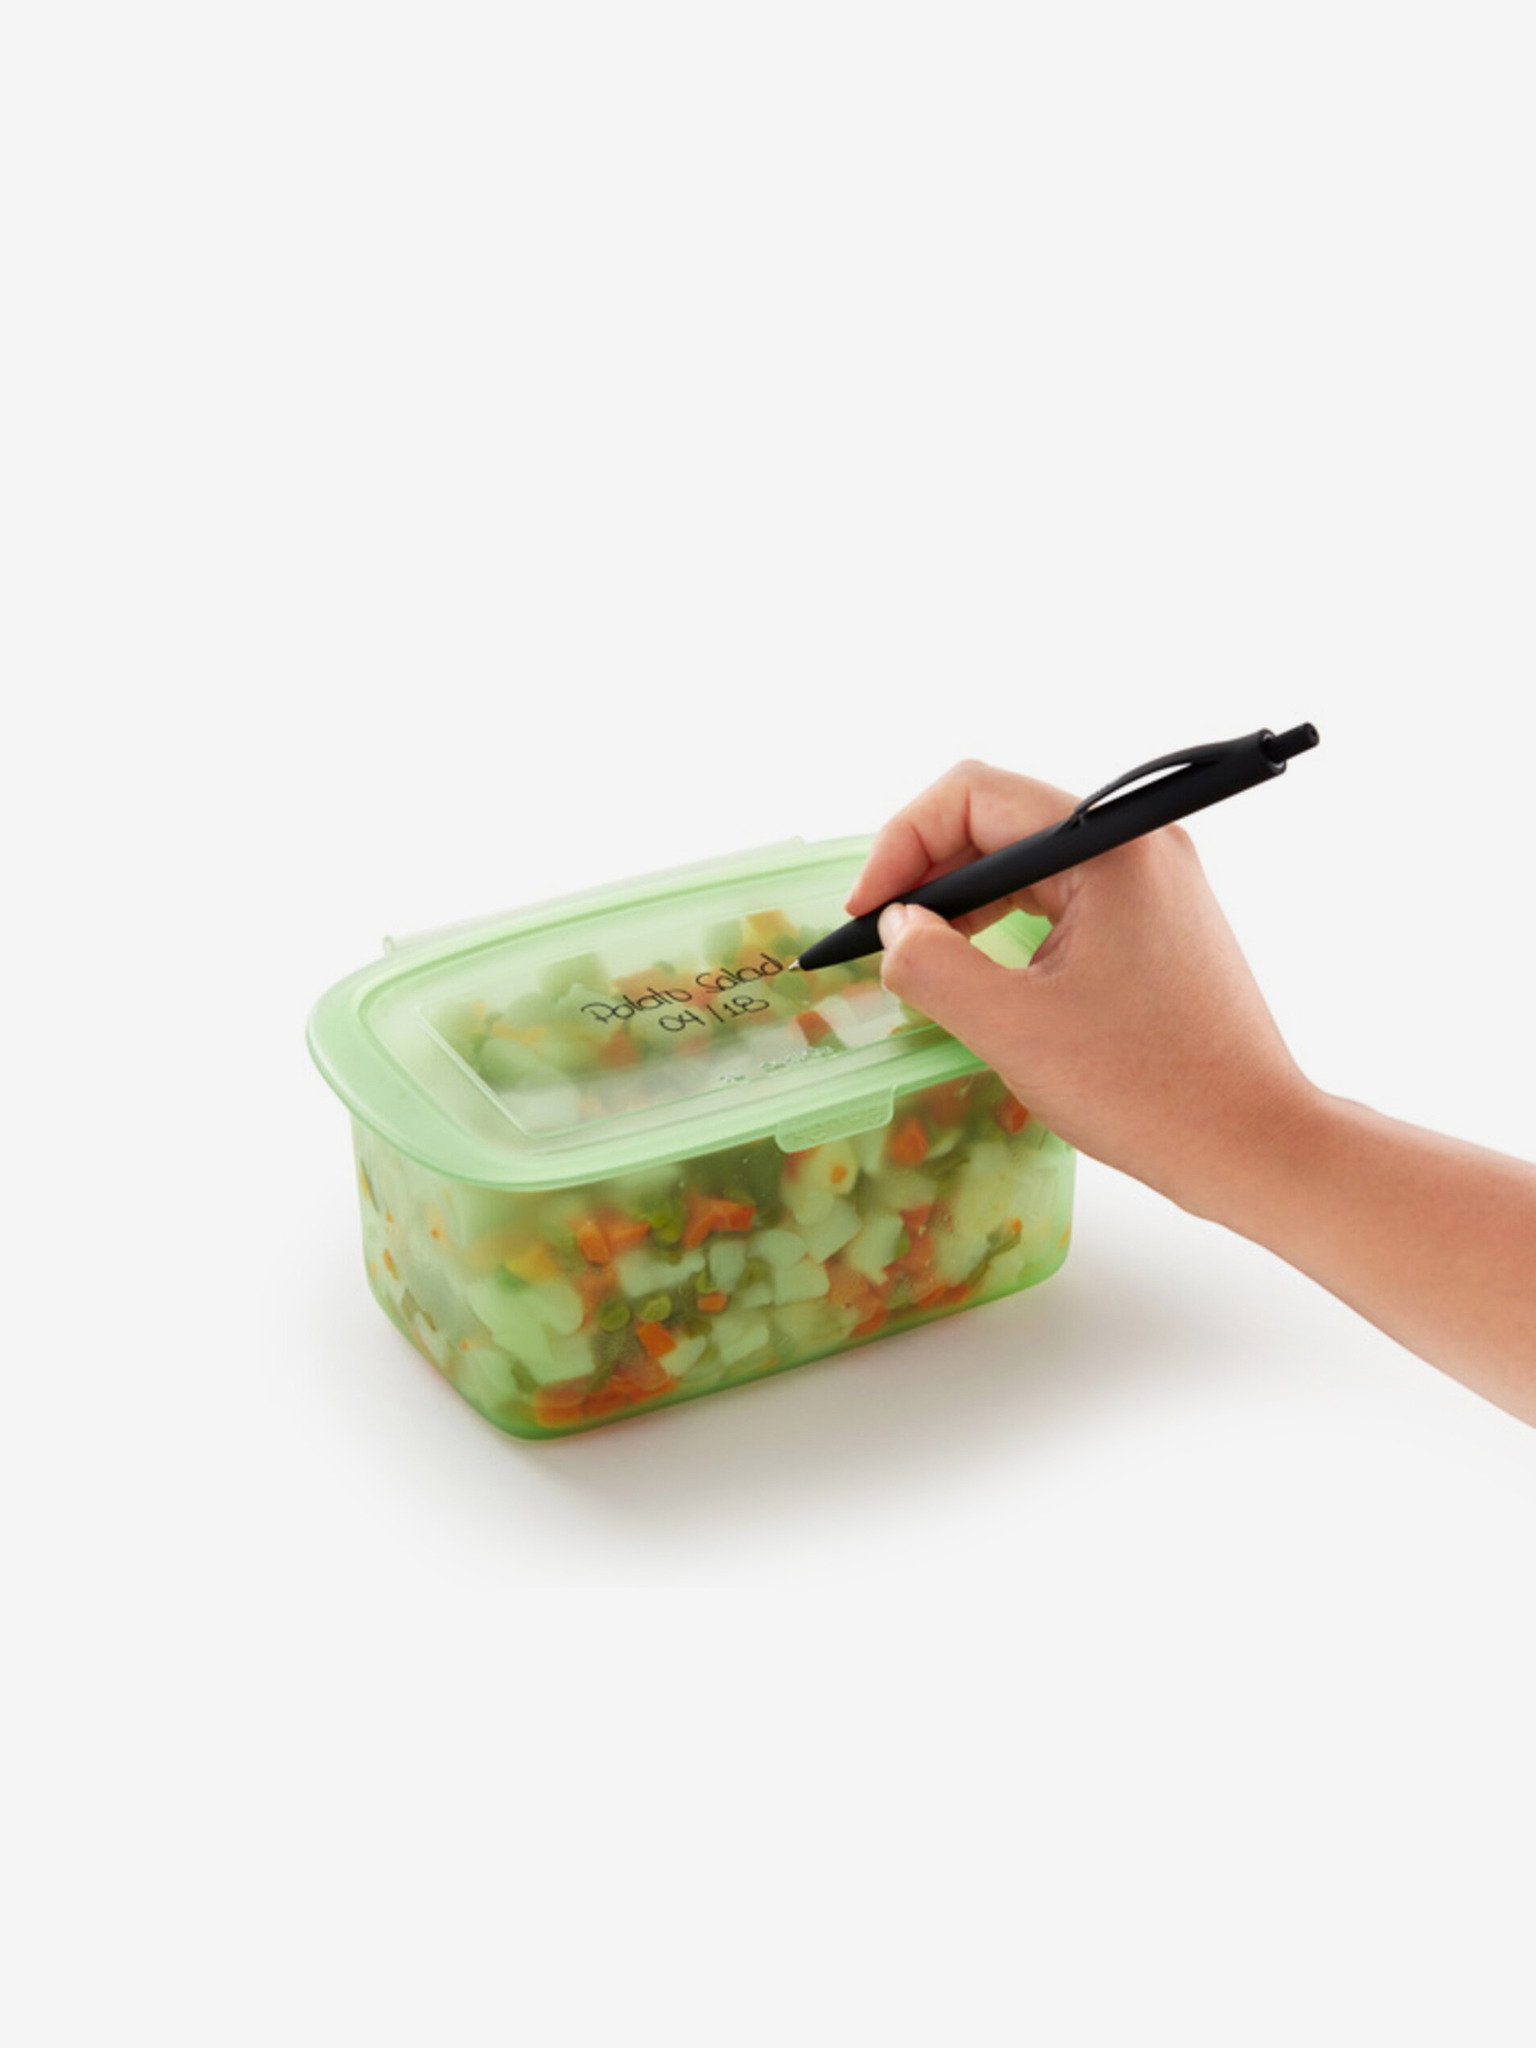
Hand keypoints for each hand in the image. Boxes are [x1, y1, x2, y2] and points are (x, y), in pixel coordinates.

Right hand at [847, 759, 1313, 1225]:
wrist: (1252, 1144)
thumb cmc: (1150, 1091)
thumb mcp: (1012, 1029)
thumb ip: (933, 965)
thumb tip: (896, 929)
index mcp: (1110, 849)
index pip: (975, 796)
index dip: (902, 844)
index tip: (867, 911)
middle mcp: (1138, 846)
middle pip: (1000, 819)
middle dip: (927, 871)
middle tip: (881, 936)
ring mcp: (1152, 884)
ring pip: (1028, 860)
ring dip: (963, 899)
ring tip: (919, 957)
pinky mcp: (1155, 923)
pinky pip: (1061, 896)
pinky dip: (1006, 922)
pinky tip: (974, 969)